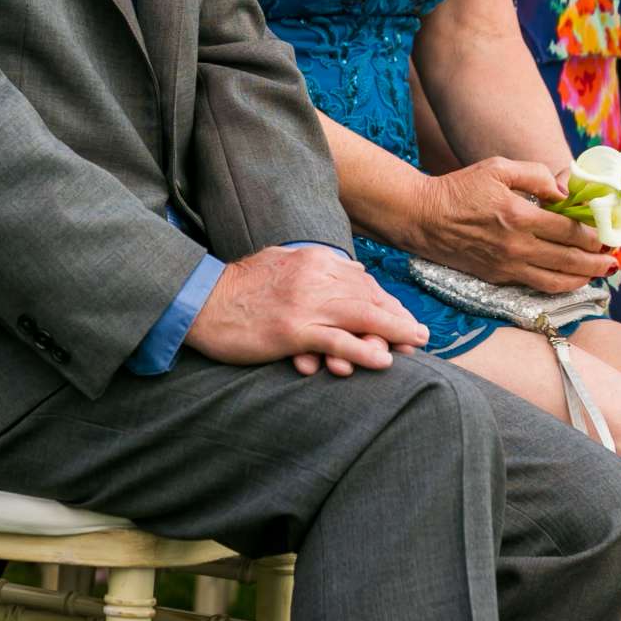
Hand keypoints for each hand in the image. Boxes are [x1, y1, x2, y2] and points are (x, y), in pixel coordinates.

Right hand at [184, 243, 428, 378]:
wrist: (201, 301)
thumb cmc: (239, 285)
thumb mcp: (282, 260)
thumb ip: (317, 264)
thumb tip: (354, 268)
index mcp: (313, 258)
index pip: (361, 280)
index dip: (386, 301)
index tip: (402, 317)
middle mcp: (314, 276)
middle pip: (368, 297)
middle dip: (397, 317)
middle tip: (419, 335)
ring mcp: (304, 303)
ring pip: (361, 316)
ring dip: (393, 332)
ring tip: (414, 345)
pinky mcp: (292, 330)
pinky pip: (337, 341)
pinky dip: (363, 351)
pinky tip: (382, 361)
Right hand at [414, 157, 606, 291]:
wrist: (422, 217)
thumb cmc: (460, 188)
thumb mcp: (497, 168)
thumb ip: (534, 175)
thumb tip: (562, 191)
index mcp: (518, 215)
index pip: (569, 230)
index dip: (594, 234)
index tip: (609, 233)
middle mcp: (516, 245)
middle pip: (569, 259)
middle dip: (596, 261)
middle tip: (614, 260)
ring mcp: (507, 265)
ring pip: (555, 280)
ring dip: (582, 279)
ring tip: (599, 274)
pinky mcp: (497, 277)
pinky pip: (536, 286)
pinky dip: (558, 285)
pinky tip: (569, 280)